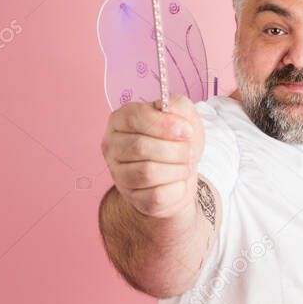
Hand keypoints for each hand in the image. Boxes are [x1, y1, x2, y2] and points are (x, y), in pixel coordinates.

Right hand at [101, 93, 203, 217]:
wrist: (185, 168)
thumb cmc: (178, 138)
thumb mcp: (182, 113)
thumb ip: (175, 105)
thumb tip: (169, 110)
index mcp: (120, 120)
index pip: (134, 118)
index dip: (164, 125)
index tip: (187, 130)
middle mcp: (112, 147)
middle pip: (141, 147)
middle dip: (176, 149)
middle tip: (190, 151)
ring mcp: (119, 174)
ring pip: (147, 173)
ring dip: (178, 168)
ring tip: (186, 165)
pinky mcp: (133, 198)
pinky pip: (156, 195)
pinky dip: (177, 187)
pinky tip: (178, 180)